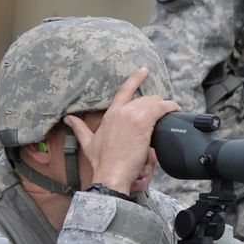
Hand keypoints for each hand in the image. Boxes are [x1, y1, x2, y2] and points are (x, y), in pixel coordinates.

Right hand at [64, 67, 179, 192]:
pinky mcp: (143, 123)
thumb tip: (68, 119)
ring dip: (164, 107)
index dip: (135, 78)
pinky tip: (175, 111)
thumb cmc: (101, 162)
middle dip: (155, 105)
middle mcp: (121, 111)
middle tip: (161, 115)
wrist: (110, 173)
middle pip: (145, 98)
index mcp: (110, 114)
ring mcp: (132, 116)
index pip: (124, 90)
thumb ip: (79, 128)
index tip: (144, 69)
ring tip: (170, 113)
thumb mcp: (87, 142)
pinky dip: (171, 108)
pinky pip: (162, 108)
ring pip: (154, 102)